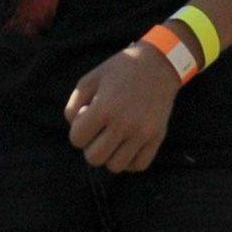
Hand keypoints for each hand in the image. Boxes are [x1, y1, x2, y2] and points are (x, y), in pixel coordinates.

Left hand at [66, 42, 180, 172]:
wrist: (158, 65)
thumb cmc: (119, 71)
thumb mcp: (89, 79)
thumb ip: (73, 106)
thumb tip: (75, 129)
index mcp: (105, 107)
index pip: (77, 139)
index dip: (78, 130)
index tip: (88, 117)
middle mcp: (124, 123)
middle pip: (94, 159)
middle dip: (91, 147)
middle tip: (100, 131)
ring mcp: (143, 133)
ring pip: (115, 166)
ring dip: (110, 155)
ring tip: (114, 138)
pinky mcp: (157, 138)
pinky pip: (138, 166)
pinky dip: (129, 160)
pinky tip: (127, 145)